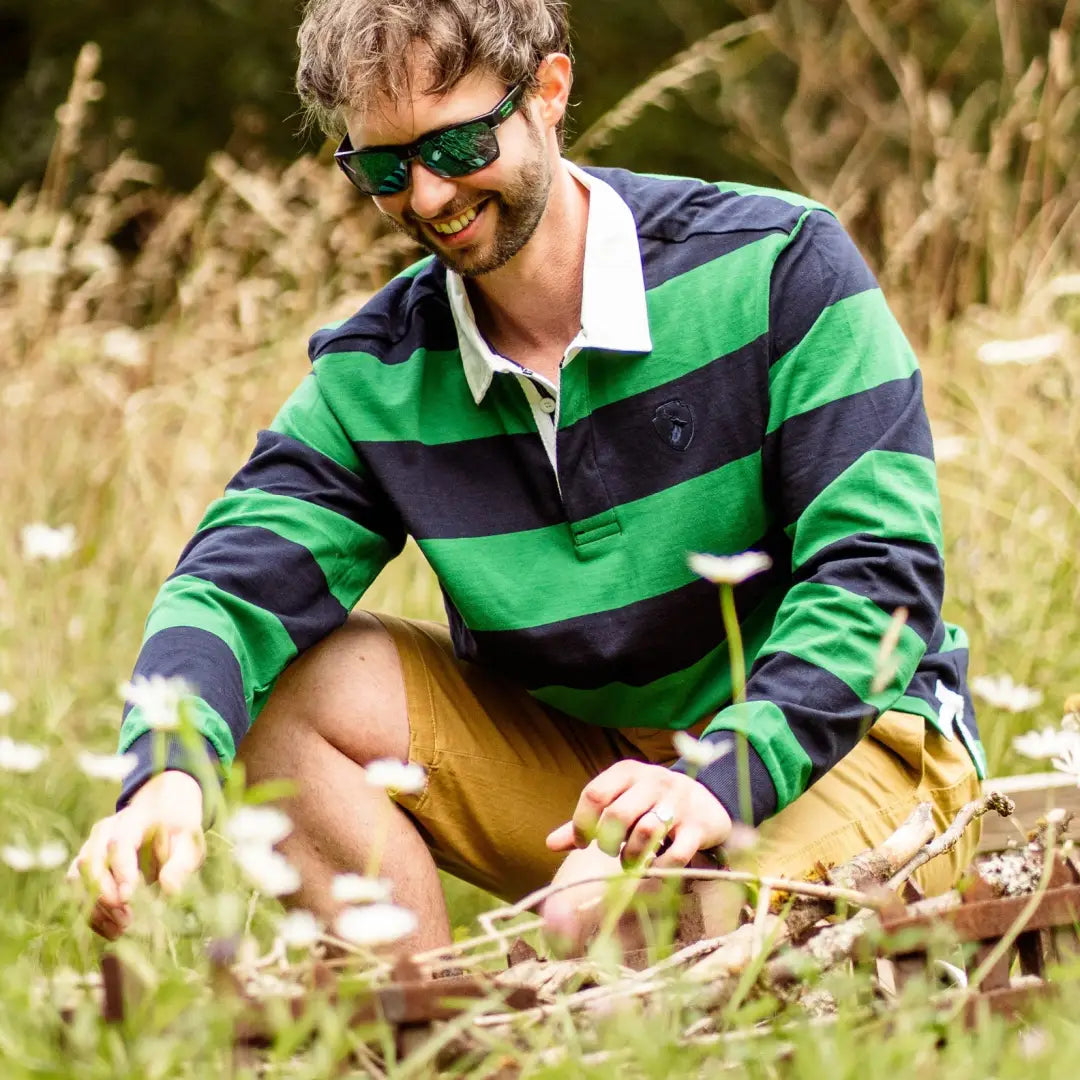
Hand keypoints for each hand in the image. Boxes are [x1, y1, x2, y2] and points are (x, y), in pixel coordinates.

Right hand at [68, 770, 205, 938]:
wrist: (163, 815)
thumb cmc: (176, 832)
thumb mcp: (189, 843)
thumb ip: (181, 864)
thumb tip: (170, 890)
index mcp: (133, 819)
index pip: (119, 843)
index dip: (120, 870)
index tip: (128, 898)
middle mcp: (105, 831)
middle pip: (91, 861)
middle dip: (104, 894)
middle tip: (126, 920)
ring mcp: (91, 846)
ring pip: (78, 877)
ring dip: (94, 907)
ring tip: (119, 930)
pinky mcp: (85, 864)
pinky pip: (77, 889)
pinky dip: (89, 911)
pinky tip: (110, 929)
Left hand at [545, 761, 731, 867]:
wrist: (705, 801)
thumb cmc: (650, 804)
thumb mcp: (618, 801)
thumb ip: (586, 822)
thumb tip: (549, 844)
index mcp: (628, 771)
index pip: (594, 794)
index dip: (581, 823)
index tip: (580, 843)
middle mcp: (653, 781)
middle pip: (617, 814)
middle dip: (606, 842)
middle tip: (609, 852)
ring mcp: (679, 802)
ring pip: (645, 831)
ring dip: (632, 856)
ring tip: (630, 860)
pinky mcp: (698, 827)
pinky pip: (676, 853)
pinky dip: (661, 867)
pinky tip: (656, 867)